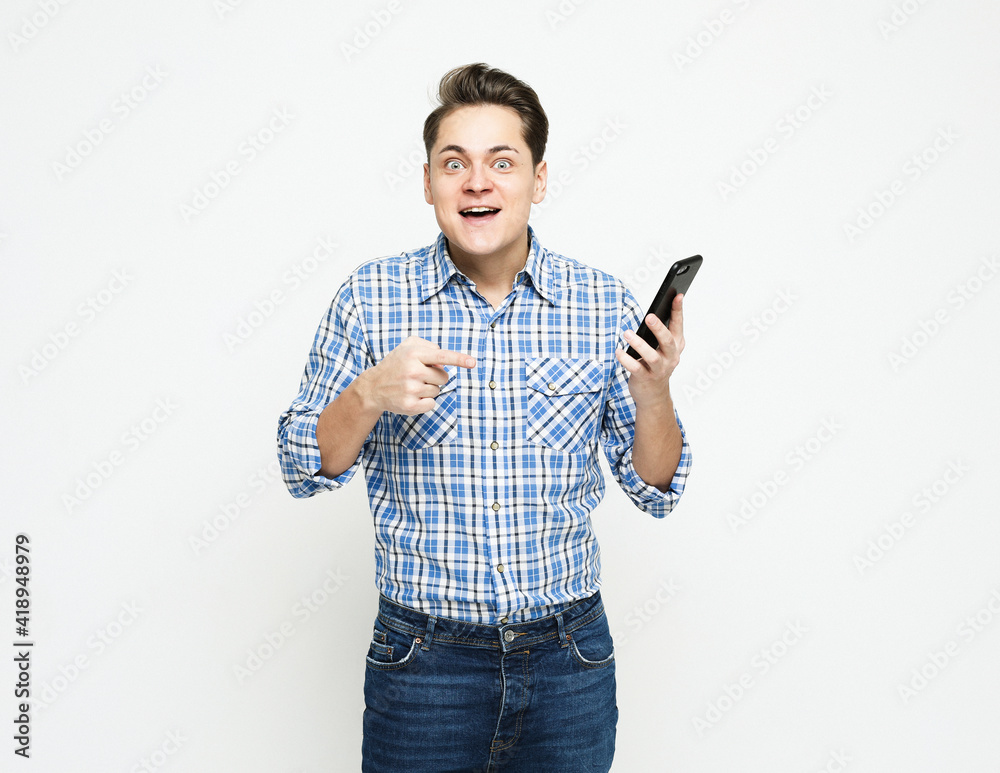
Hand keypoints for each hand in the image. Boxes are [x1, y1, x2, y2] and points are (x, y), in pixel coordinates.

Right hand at [360, 336, 475, 415]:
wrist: (373, 387)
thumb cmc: (396, 364)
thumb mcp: (408, 346)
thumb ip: (429, 346)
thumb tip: (443, 360)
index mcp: (413, 354)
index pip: (441, 356)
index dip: (459, 359)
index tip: (473, 362)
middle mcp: (412, 371)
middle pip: (444, 377)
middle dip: (435, 377)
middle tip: (418, 376)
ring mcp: (411, 389)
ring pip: (437, 391)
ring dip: (428, 389)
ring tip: (411, 386)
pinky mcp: (410, 405)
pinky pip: (431, 403)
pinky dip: (425, 402)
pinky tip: (411, 397)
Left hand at [615, 293, 684, 408]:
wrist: (654, 395)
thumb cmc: (656, 366)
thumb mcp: (663, 349)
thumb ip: (660, 334)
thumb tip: (652, 314)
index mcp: (676, 346)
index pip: (678, 326)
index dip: (678, 311)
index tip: (678, 296)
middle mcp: (670, 357)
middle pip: (668, 341)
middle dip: (659, 328)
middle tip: (649, 317)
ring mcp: (659, 369)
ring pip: (652, 356)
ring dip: (639, 344)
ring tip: (627, 333)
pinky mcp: (646, 378)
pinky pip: (636, 368)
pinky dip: (626, 359)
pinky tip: (617, 351)